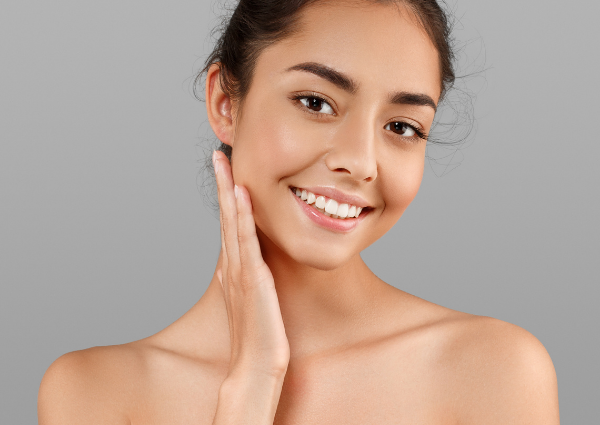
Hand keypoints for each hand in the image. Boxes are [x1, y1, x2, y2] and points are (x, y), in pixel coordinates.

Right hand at [213, 150, 289, 378]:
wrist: (255, 367)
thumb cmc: (257, 338)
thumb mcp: (249, 303)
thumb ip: (238, 282)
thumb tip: (227, 266)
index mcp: (234, 269)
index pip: (228, 225)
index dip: (225, 197)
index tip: (224, 172)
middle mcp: (232, 265)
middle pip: (225, 217)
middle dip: (221, 184)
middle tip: (217, 155)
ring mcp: (240, 270)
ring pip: (232, 222)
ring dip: (227, 190)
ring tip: (223, 162)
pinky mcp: (252, 278)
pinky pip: (246, 240)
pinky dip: (242, 215)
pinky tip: (241, 193)